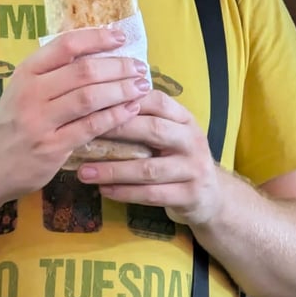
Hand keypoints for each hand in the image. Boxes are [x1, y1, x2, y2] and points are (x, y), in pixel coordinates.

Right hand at [0, 27, 149, 203]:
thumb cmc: (12, 124)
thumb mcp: (23, 89)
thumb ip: (52, 73)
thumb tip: (97, 51)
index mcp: (26, 72)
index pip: (66, 45)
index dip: (97, 37)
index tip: (120, 37)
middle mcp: (31, 93)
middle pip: (83, 71)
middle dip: (118, 66)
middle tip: (140, 67)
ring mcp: (40, 121)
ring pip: (90, 97)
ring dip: (121, 90)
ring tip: (141, 86)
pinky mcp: (51, 147)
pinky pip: (91, 127)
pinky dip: (115, 116)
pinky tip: (131, 110)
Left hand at [75, 90, 221, 226]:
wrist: (211, 196)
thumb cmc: (177, 158)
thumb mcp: (170, 133)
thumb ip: (144, 119)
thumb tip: (98, 104)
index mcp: (185, 118)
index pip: (157, 100)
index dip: (127, 99)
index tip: (95, 102)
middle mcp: (192, 140)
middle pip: (153, 130)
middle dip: (117, 130)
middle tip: (84, 133)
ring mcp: (194, 169)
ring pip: (148, 169)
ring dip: (113, 170)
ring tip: (84, 171)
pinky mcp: (190, 196)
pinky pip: (152, 195)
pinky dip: (124, 193)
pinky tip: (103, 190)